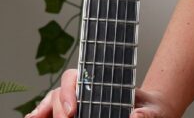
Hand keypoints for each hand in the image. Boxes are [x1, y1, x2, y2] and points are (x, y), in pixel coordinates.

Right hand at [27, 69, 176, 117]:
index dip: (70, 93)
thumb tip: (136, 116)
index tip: (72, 111)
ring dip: (44, 111)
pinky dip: (41, 113)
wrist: (149, 113)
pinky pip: (51, 111)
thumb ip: (146, 113)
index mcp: (100, 81)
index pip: (76, 78)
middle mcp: (85, 89)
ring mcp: (77, 101)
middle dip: (58, 107)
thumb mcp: (152, 110)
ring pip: (52, 101)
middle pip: (61, 92)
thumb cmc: (149, 109)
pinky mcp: (73, 112)